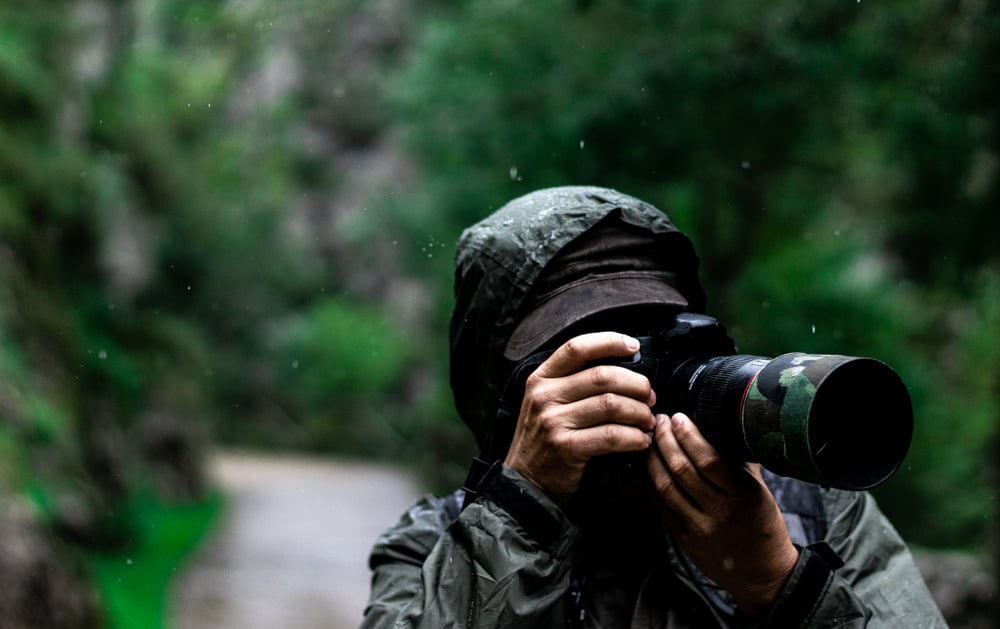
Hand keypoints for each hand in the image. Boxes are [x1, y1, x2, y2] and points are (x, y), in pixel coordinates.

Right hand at [504, 332, 656, 502]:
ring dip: (639, 412)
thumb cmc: (544, 440)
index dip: (609, 342)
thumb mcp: (547, 403)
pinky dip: (634, 438)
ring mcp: (553, 422)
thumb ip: (575, 383)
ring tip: (648, 420)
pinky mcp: (566, 447)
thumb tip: (624, 367)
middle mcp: (545, 396)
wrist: (525, 483)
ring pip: (611, 405)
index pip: (577, 348)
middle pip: (602, 376)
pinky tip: (641, 441)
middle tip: (650, 396)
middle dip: (636, 384)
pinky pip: (611, 436)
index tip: (633, 346)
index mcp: (541, 379)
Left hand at [647, 412, 798, 616]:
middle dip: (665, 440)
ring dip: (653, 458)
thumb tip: (715, 428)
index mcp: (744, 495)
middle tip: (658, 422)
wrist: (762, 574)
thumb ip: (738, 462)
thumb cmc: (762, 525)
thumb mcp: (759, 490)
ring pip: (665, 486)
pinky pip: (660, 505)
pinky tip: (648, 466)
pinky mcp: (683, 539)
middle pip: (682, 470)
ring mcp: (699, 527)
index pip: (709, 460)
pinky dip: (650, 482)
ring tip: (650, 440)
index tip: (678, 417)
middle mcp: (720, 512)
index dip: (689, 435)